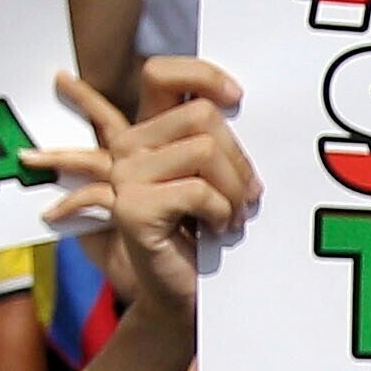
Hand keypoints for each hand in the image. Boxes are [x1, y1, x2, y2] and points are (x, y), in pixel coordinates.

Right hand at [25, 57, 258, 324]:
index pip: (161, 73)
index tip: (237, 96)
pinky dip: (221, 211)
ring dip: (234, 188)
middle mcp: (128, 147)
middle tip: (246, 195)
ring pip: (203, 150)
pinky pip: (197, 190)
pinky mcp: (131, 207)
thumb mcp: (217, 176)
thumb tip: (238, 98)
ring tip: (232, 215)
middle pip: (201, 115)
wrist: (188, 296)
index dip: (203, 74)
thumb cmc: (210, 233)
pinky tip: (217, 229)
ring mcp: (124, 176)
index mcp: (147, 133)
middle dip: (238, 157)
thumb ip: (216, 139)